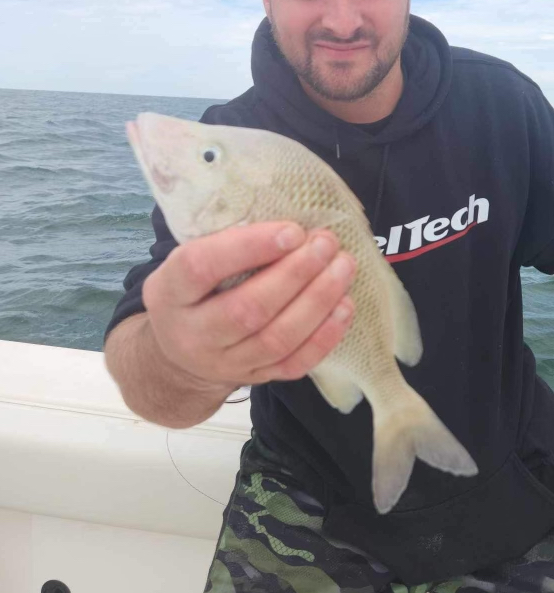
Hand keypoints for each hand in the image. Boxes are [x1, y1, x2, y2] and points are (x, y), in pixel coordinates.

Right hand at [142, 221, 355, 390]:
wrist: (176, 354)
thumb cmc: (191, 291)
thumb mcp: (187, 260)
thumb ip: (223, 241)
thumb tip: (286, 213)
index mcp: (169, 292)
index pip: (202, 267)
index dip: (249, 247)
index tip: (291, 230)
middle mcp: (193, 334)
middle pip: (247, 309)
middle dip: (296, 273)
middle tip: (326, 243)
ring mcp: (224, 363)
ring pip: (276, 339)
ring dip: (318, 301)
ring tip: (343, 268)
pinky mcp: (253, 379)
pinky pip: (294, 364)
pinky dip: (325, 336)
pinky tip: (345, 306)